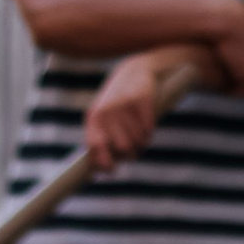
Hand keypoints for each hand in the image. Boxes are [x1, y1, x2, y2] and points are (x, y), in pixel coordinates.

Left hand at [83, 52, 176, 167]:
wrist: (133, 72)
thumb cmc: (116, 103)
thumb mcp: (102, 118)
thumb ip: (99, 141)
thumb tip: (101, 171)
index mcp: (93, 118)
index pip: (96, 148)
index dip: (105, 163)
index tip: (113, 170)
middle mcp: (107, 111)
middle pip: (123, 149)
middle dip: (130, 154)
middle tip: (133, 151)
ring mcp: (124, 105)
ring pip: (138, 141)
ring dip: (141, 143)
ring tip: (140, 135)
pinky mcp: (142, 100)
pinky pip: (149, 130)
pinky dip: (149, 133)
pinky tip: (146, 126)